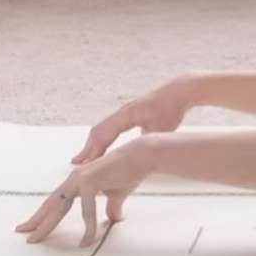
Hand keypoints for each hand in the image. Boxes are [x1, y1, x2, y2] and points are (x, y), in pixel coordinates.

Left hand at [15, 140, 152, 246]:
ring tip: (38, 238)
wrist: (143, 157)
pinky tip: (86, 241)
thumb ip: (110, 207)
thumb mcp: (116, 195)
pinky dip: (87, 228)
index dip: (43, 215)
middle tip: (25, 235)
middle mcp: (75, 178)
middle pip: (51, 204)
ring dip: (47, 225)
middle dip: (37, 221)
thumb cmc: (130, 171)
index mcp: (78, 180)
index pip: (56, 201)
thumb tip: (113, 219)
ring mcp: (81, 179)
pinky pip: (87, 210)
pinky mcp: (91, 181)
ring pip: (59, 207)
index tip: (32, 227)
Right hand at [73, 77, 197, 165]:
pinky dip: (103, 138)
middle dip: (87, 148)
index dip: (93, 152)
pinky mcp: (131, 113)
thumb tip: (134, 157)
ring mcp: (125, 112)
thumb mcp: (160, 129)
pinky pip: (111, 127)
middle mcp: (122, 112)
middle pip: (98, 132)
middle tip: (75, 163)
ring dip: (94, 143)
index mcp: (126, 116)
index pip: (104, 136)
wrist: (179, 90)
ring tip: (85, 157)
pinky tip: (104, 146)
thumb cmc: (171, 108)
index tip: (84, 165)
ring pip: (104, 128)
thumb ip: (145, 142)